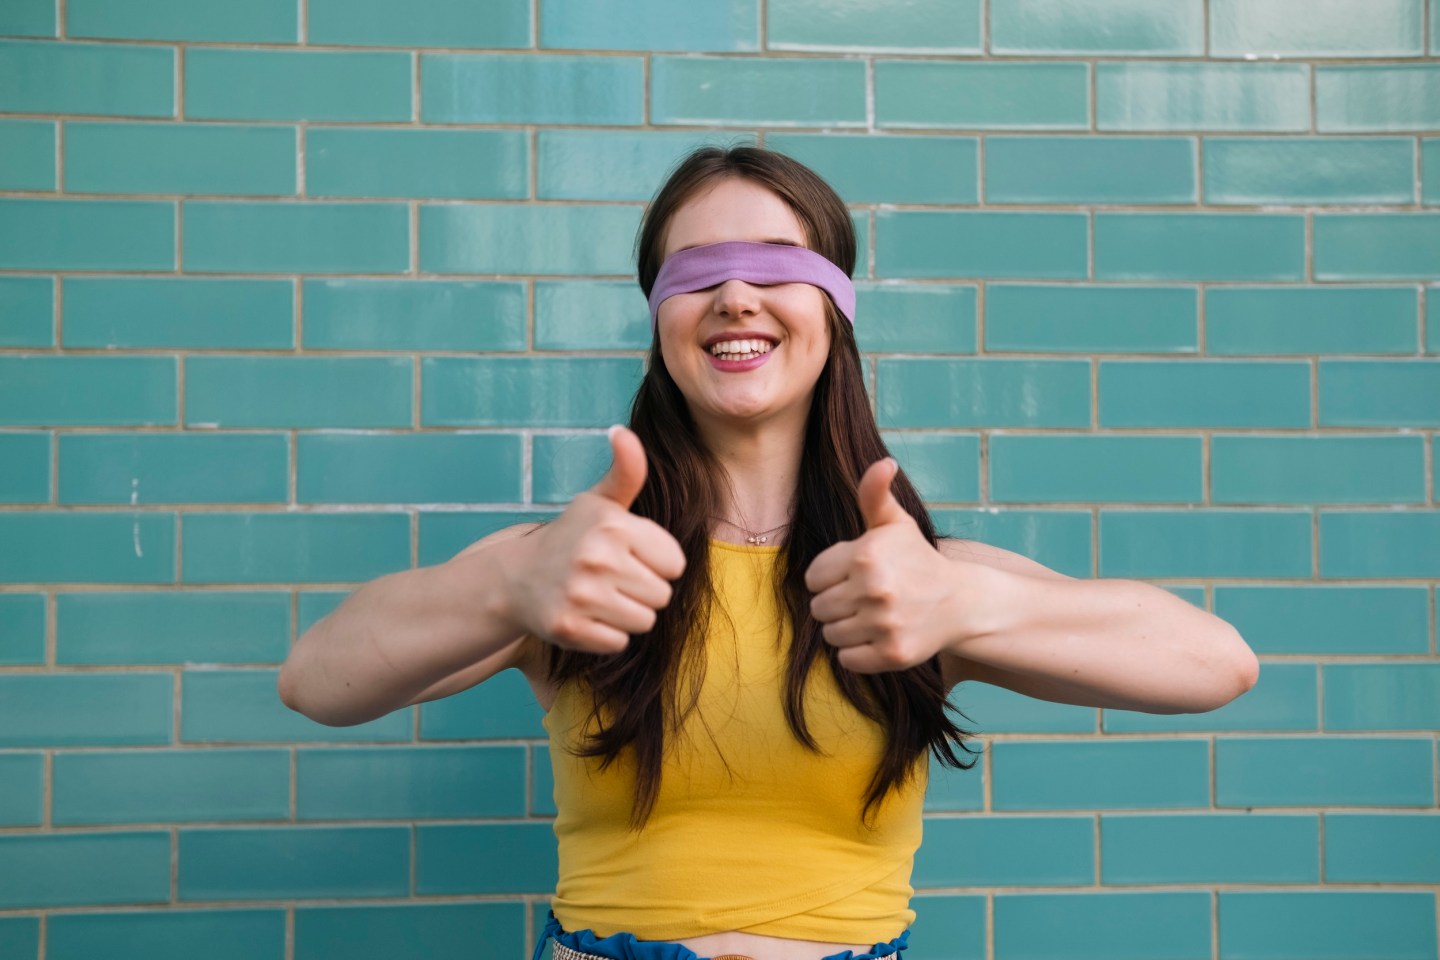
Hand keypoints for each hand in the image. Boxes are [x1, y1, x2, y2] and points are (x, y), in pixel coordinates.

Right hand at [507, 425, 685, 654]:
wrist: (515, 579)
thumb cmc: (571, 538)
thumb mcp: (599, 502)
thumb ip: (626, 471)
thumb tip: (622, 431)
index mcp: (612, 524)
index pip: (676, 563)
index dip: (657, 563)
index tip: (629, 556)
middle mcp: (596, 557)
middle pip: (662, 595)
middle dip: (643, 590)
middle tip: (612, 579)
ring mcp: (581, 595)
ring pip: (645, 621)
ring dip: (627, 614)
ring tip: (600, 597)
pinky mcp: (569, 628)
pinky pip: (620, 642)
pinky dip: (607, 635)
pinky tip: (586, 616)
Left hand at [804, 458, 980, 672]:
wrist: (961, 602)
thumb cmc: (917, 559)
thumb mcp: (895, 523)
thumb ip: (875, 493)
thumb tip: (883, 463)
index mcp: (866, 555)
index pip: (813, 578)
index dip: (830, 577)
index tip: (854, 576)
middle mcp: (874, 589)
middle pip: (819, 608)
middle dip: (837, 604)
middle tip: (864, 598)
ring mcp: (884, 624)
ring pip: (830, 635)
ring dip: (845, 629)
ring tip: (871, 617)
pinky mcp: (892, 654)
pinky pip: (847, 659)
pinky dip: (857, 653)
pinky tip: (879, 636)